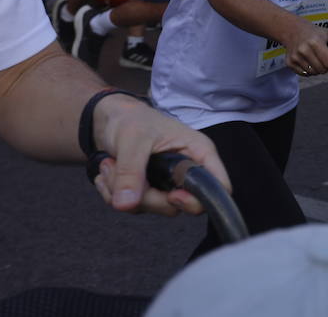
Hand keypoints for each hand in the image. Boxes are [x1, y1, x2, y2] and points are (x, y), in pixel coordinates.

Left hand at [90, 93, 231, 215]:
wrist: (108, 120)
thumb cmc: (131, 119)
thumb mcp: (132, 140)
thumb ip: (131, 172)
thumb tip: (127, 205)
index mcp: (197, 153)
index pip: (219, 187)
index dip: (200, 199)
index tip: (171, 195)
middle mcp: (186, 170)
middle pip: (178, 205)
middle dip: (145, 197)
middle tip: (122, 175)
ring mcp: (167, 183)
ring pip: (153, 207)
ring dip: (122, 193)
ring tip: (110, 166)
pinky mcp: (149, 190)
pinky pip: (134, 206)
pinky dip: (113, 194)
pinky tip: (108, 173)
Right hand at [285, 20, 327, 76]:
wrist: (293, 29)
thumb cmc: (315, 33)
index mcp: (315, 42)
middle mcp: (303, 49)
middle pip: (322, 70)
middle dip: (327, 66)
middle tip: (326, 58)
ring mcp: (295, 57)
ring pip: (314, 73)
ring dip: (318, 69)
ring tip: (317, 58)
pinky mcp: (289, 62)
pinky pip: (304, 74)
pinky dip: (309, 70)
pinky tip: (309, 60)